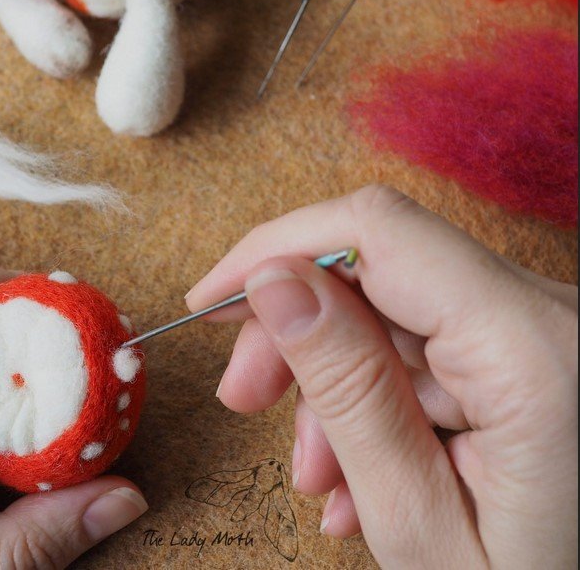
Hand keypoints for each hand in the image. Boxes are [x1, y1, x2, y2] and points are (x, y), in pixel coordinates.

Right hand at [187, 185, 577, 568]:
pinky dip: (385, 400)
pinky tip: (368, 476)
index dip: (276, 246)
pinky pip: (435, 349)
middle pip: (382, 269)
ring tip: (322, 479)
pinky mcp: (538, 354)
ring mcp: (548, 332)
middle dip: (298, 331)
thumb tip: (275, 283)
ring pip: (399, 316)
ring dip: (339, 384)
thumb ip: (348, 392)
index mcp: (534, 351)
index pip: (378, 229)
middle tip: (245, 398)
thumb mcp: (423, 529)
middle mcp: (552, 316)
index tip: (213, 300)